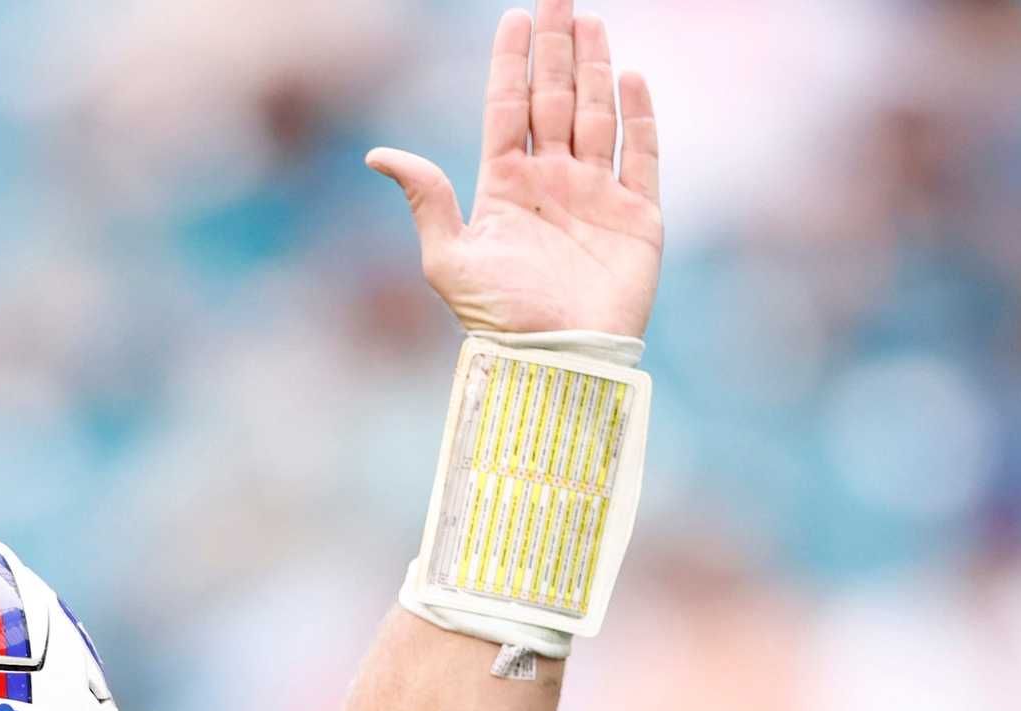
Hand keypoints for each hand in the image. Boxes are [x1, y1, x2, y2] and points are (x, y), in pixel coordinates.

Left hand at [368, 0, 667, 342]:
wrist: (559, 365)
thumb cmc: (499, 322)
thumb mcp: (448, 261)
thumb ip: (426, 200)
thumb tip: (378, 155)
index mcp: (505, 189)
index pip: (507, 109)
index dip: (511, 64)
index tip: (514, 17)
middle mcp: (551, 184)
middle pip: (553, 99)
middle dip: (555, 48)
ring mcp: (596, 197)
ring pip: (596, 115)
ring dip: (594, 68)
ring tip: (591, 20)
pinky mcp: (638, 217)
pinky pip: (642, 156)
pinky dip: (639, 117)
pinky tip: (632, 78)